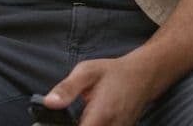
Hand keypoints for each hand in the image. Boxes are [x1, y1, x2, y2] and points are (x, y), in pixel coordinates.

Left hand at [42, 54, 156, 125]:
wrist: (143, 75)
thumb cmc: (113, 72)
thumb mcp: (86, 72)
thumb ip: (67, 88)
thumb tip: (48, 103)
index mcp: (101, 114)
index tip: (51, 124)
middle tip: (61, 118)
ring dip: (81, 125)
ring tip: (76, 115)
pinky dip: (91, 125)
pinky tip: (86, 118)